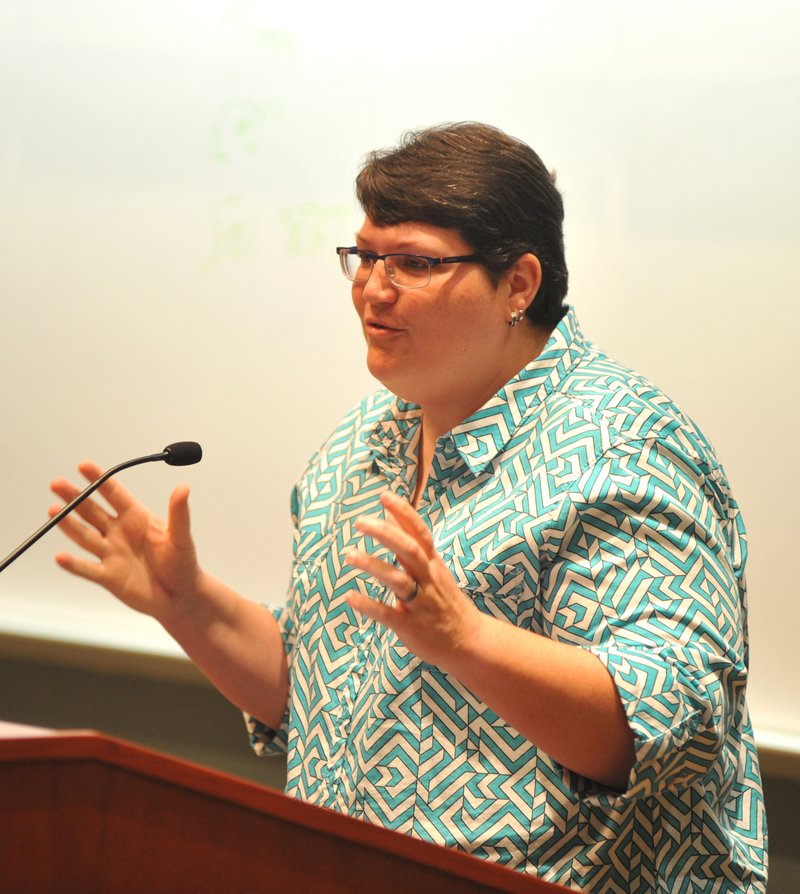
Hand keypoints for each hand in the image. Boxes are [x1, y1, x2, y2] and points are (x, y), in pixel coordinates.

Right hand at [49, 461, 200, 621]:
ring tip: (53, 510)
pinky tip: (61, 556)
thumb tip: (184, 488)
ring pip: (85, 536)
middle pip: (91, 511)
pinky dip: (74, 564)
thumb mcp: (181, 537)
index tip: (83, 466)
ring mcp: (111, 553)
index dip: (98, 479)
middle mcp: (119, 532)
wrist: (180, 596)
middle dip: (74, 497)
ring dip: (69, 524)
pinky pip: (87, 569)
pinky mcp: (108, 577)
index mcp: (136, 518)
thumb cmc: (183, 564)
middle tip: (57, 483)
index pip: (113, 494)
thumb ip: (179, 513)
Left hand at [345, 490, 482, 667]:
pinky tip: (350, 597)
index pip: (420, 532)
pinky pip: (389, 615)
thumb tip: (390, 515)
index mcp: (433, 564)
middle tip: (360, 522)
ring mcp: (421, 604)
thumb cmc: (445, 601)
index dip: (404, 513)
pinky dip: (369, 606)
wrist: (470, 642)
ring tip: (349, 556)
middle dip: (386, 534)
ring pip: (399, 580)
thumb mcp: (433, 569)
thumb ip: (411, 544)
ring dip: (374, 566)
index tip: (384, 496)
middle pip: (409, 551)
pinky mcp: (411, 626)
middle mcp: (429, 580)